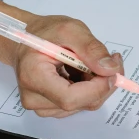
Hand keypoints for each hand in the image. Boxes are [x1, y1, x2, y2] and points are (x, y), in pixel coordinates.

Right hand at [0, 0, 122, 117]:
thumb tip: (111, 69)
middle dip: (103, 83)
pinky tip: (82, 73)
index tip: (113, 68)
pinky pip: (80, 104)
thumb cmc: (43, 33)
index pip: (70, 98)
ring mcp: (42, 107)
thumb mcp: (69, 29)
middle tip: (111, 60)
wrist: (24, 40)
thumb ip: (91, 48)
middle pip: (81, 103)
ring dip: (96, 85)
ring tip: (88, 63)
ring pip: (85, 105)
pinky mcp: (51, 109)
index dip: (98, 87)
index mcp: (33, 78)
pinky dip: (89, 89)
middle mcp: (35, 99)